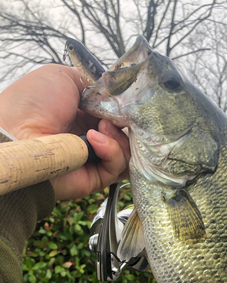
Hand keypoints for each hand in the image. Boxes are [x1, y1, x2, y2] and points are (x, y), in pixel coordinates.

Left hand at [0, 64, 129, 199]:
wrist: (16, 133)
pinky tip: (94, 139)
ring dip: (120, 137)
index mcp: (83, 116)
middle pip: (127, 135)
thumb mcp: (63, 77)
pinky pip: (117, 167)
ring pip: (127, 153)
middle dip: (127, 123)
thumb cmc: (31, 104)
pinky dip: (112, 151)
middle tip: (116, 116)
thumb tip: (117, 97)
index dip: (125, 110)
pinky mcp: (95, 178)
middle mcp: (90, 139)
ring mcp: (93, 159)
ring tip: (102, 127)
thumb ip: (94, 85)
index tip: (125, 102)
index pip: (117, 116)